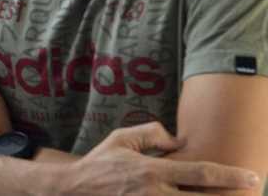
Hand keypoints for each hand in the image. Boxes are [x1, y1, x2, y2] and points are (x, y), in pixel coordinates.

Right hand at [54, 122, 259, 194]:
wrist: (72, 190)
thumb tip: (176, 141)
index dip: (230, 176)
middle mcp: (155, 193)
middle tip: (251, 194)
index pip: (201, 173)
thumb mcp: (121, 138)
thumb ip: (150, 133)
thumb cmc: (99, 163)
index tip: (252, 177)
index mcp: (152, 171)